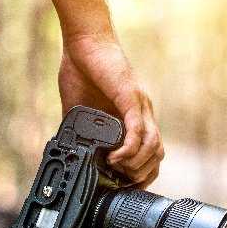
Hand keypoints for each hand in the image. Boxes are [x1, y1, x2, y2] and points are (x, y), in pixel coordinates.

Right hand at [58, 33, 163, 187]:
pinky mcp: (131, 99)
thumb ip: (80, 129)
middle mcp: (142, 113)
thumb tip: (69, 150)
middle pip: (157, 154)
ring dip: (137, 165)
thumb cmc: (82, 68)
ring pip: (153, 146)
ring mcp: (140, 106)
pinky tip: (115, 158)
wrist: (83, 42)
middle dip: (142, 175)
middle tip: (122, 184)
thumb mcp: (80, 109)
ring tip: (117, 171)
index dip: (141, 172)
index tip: (124, 185)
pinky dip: (129, 149)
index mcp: (133, 117)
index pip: (150, 152)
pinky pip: (138, 131)